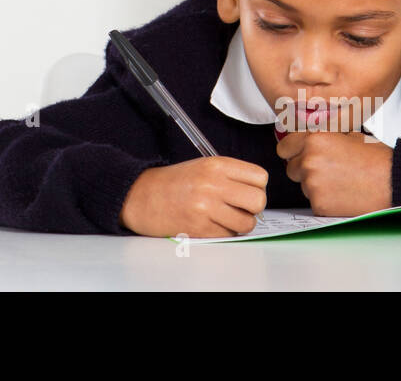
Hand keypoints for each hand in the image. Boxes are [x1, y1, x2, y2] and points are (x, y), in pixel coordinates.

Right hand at [119, 156, 267, 236]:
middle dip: (253, 208)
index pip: (260, 177)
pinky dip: (223, 233)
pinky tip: (210, 224)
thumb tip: (258, 195)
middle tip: (240, 208)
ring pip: (246, 223)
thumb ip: (231, 176)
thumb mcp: (203, 166)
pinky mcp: (199, 228)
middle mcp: (213, 184)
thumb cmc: (174, 182)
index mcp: (216, 164)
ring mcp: (206, 207)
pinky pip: (228, 236)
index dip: (257, 187)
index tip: (247, 191)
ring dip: (239, 224)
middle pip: (258, 201)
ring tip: (224, 218)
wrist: (141, 196)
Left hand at [276, 129, 393, 215]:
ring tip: (340, 182)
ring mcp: (312, 183)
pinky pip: (313, 202)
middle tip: (327, 171)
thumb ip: (322, 136)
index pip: (284, 147)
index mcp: (314, 139)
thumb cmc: (376, 158)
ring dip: (315, 185)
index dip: (293, 152)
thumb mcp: (347, 134)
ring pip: (302, 185)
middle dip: (304, 169)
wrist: (394, 181)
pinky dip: (325, 200)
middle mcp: (309, 160)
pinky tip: (342, 194)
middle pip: (291, 168)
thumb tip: (305, 138)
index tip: (300, 155)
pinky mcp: (319, 204)